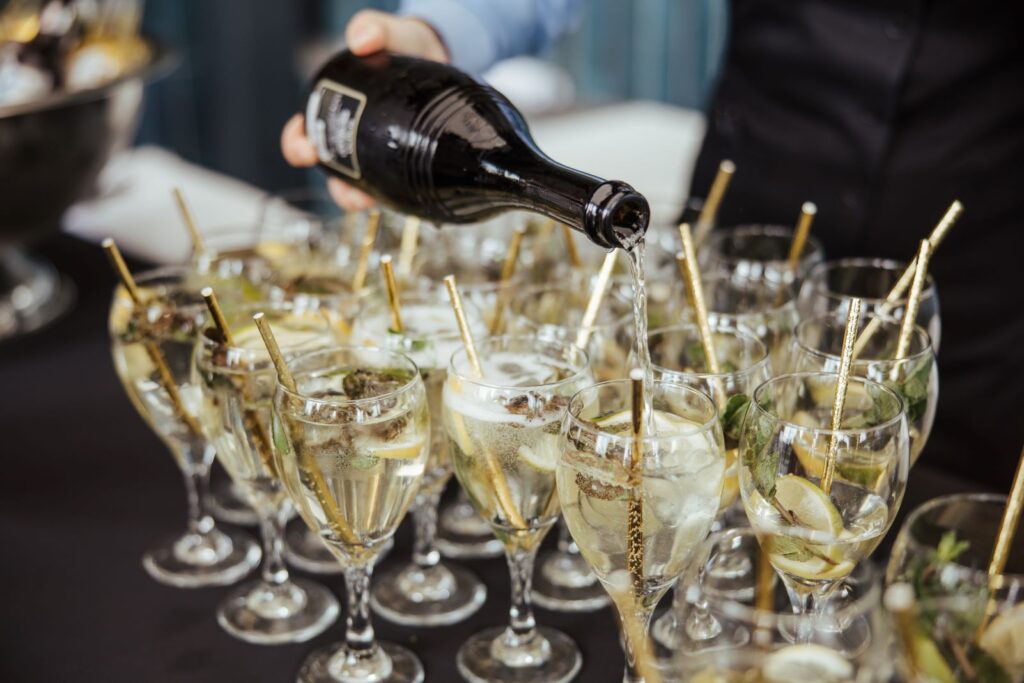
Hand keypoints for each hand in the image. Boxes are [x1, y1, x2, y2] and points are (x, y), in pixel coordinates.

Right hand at [280, 10, 448, 210]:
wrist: (441, 59)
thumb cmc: (406, 46)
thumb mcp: (390, 35)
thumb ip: (375, 29)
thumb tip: (360, 39)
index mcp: (338, 110)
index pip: (305, 133)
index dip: (298, 145)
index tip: (306, 148)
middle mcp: (355, 138)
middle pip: (331, 171)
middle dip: (332, 183)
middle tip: (343, 185)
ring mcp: (381, 154)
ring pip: (361, 187)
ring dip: (359, 198)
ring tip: (368, 199)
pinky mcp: (407, 163)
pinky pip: (394, 187)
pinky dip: (392, 196)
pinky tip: (402, 198)